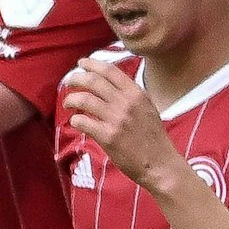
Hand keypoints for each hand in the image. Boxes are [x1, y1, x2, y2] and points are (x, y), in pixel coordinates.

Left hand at [63, 58, 182, 191]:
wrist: (160, 164)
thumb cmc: (153, 138)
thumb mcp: (147, 108)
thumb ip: (129, 96)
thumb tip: (108, 84)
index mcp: (137, 94)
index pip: (110, 71)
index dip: (92, 64)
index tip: (81, 64)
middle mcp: (126, 103)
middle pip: (93, 81)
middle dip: (75, 79)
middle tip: (68, 82)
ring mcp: (117, 119)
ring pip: (84, 99)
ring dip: (70, 99)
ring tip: (68, 103)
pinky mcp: (108, 137)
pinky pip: (82, 121)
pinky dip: (75, 120)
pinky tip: (76, 122)